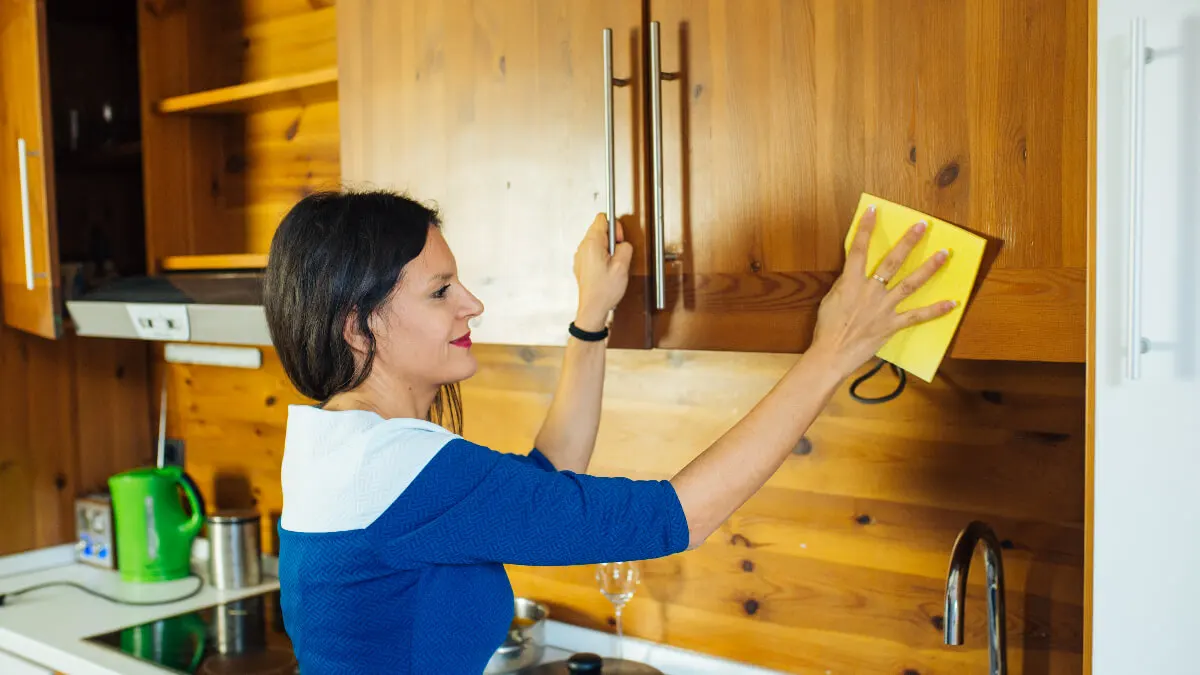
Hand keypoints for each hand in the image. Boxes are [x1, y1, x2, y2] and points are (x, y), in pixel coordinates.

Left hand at [573, 213, 632, 330]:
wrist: (593, 308)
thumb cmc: (604, 291)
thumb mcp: (622, 266)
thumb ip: (625, 247)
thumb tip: (623, 244)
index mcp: (592, 244)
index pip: (602, 218)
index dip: (615, 226)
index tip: (619, 240)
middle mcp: (583, 247)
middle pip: (599, 229)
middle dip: (612, 239)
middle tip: (617, 255)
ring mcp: (580, 256)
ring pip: (597, 241)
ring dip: (607, 249)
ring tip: (612, 265)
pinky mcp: (581, 264)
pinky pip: (593, 252)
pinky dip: (601, 257)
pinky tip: (606, 270)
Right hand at [810, 205, 956, 377]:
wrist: (831, 353)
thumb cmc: (826, 328)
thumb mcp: (830, 300)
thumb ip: (844, 285)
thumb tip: (854, 276)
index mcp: (851, 282)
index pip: (858, 250)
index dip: (866, 229)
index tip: (874, 211)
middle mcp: (870, 291)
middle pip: (892, 261)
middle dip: (908, 242)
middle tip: (923, 225)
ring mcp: (884, 307)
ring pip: (910, 283)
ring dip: (928, 268)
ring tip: (944, 254)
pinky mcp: (892, 324)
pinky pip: (916, 316)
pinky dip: (935, 310)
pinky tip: (952, 303)